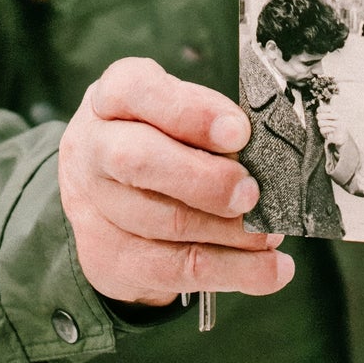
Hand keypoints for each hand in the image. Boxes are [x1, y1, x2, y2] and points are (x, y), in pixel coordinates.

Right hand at [58, 57, 293, 306]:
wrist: (106, 190)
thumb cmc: (160, 138)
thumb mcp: (181, 112)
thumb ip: (214, 126)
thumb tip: (263, 157)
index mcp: (114, 96)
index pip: (137, 91)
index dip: (191, 113)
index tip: (239, 132)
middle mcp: (94, 146)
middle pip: (139, 161)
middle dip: (205, 180)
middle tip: (251, 193)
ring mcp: (93, 203)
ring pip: (162, 221)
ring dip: (229, 232)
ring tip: (270, 233)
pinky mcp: (107, 255)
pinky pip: (173, 269)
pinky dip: (231, 271)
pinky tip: (270, 269)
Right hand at [315, 104, 347, 146]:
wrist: (345, 134)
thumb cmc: (343, 123)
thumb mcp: (342, 114)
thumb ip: (338, 105)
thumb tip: (335, 97)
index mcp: (325, 113)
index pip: (319, 109)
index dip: (324, 109)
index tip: (332, 109)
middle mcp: (322, 119)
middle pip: (319, 116)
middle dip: (329, 116)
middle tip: (338, 116)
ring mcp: (322, 126)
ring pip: (320, 123)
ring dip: (330, 123)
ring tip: (337, 124)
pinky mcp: (323, 133)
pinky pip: (322, 130)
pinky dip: (329, 129)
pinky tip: (334, 129)